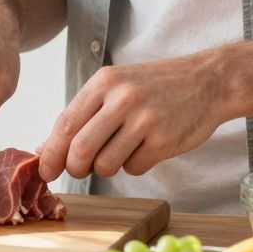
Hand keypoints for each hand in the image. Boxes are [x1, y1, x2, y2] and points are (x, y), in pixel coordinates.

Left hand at [36, 53, 229, 180]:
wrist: (207, 80)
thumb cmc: (154, 86)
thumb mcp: (115, 87)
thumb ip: (81, 116)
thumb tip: (45, 150)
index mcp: (104, 82)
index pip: (65, 124)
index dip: (51, 153)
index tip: (44, 170)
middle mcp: (122, 98)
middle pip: (80, 150)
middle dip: (75, 168)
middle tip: (80, 169)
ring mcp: (145, 120)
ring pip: (105, 165)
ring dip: (107, 167)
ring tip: (121, 150)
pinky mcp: (164, 140)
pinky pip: (133, 169)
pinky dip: (134, 165)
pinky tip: (146, 147)